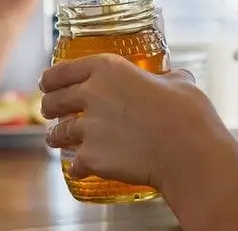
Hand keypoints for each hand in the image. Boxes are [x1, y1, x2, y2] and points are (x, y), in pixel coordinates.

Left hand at [39, 54, 237, 193]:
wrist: (191, 156)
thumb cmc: (190, 116)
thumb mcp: (180, 83)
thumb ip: (168, 77)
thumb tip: (173, 75)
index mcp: (108, 68)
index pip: (62, 70)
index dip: (50, 78)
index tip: (46, 83)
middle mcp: (92, 94)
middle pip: (53, 100)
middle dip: (49, 106)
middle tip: (51, 110)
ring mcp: (89, 128)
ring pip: (58, 132)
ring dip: (56, 137)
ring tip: (55, 140)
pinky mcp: (92, 157)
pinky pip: (75, 163)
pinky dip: (77, 167)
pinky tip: (80, 170)